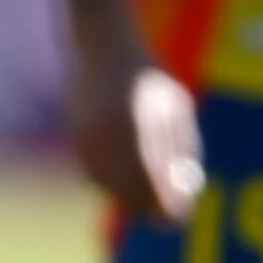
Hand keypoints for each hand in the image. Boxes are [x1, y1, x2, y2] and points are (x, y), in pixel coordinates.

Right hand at [66, 40, 205, 226]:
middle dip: (151, 207)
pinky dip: (111, 184)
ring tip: (150, 196)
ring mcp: (89, 136)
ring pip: (110, 186)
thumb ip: (180, 149)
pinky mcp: (77, 137)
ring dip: (130, 197)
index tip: (180, 219)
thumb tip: (185, 193)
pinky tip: (125, 179)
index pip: (155, 183)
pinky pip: (94, 174)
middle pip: (131, 191)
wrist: (100, 44)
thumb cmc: (147, 75)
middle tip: (167, 217)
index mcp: (141, 125)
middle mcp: (111, 134)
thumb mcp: (175, 107)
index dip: (167, 207)